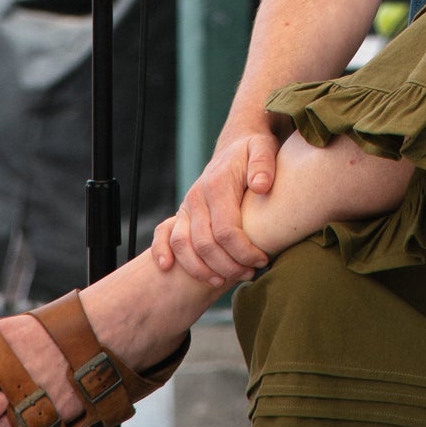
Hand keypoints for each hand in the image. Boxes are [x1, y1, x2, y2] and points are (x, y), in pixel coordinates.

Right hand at [151, 130, 278, 284]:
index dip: (244, 251)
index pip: (226, 230)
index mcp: (217, 185)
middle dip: (228, 266)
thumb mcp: (264, 149)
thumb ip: (263, 164)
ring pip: (183, 246)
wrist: (236, 145)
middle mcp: (197, 197)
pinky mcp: (181, 213)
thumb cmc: (254, 151)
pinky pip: (163, 235)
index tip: (262, 260)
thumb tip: (261, 186)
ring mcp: (187, 206)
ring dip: (202, 270)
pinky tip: (168, 269)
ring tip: (224, 281)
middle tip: (250, 273)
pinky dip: (161, 252)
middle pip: (205, 244)